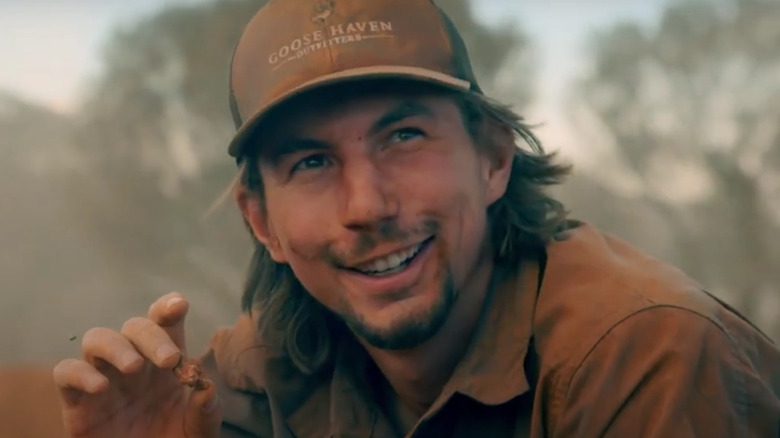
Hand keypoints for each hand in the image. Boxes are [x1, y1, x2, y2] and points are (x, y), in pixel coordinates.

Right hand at [53, 292, 221, 437]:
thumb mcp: (198, 429)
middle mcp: (134, 363)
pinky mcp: (77, 402)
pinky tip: (100, 387)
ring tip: (133, 367)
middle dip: (152, 335)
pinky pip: (66, 372)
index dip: (168, 307)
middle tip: (169, 360)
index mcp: (165, 362)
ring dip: (115, 346)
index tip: (178, 305)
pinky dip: (79, 373)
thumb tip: (206, 387)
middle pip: (134, 326)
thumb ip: (205, 409)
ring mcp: (104, 378)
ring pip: (97, 338)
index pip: (165, 322)